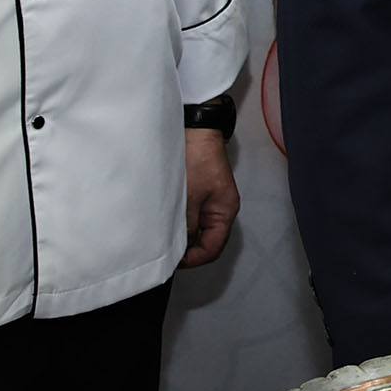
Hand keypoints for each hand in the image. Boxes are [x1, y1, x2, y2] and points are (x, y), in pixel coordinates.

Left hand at [181, 127, 239, 268]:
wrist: (195, 130)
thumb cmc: (197, 157)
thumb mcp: (189, 197)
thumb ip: (187, 225)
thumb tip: (182, 246)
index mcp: (225, 211)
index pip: (213, 247)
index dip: (194, 258)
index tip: (174, 260)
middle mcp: (221, 208)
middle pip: (207, 240)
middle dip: (189, 248)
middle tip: (167, 250)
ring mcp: (211, 201)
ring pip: (198, 229)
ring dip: (184, 234)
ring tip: (165, 235)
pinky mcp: (200, 192)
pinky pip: (193, 215)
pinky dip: (181, 221)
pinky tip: (167, 219)